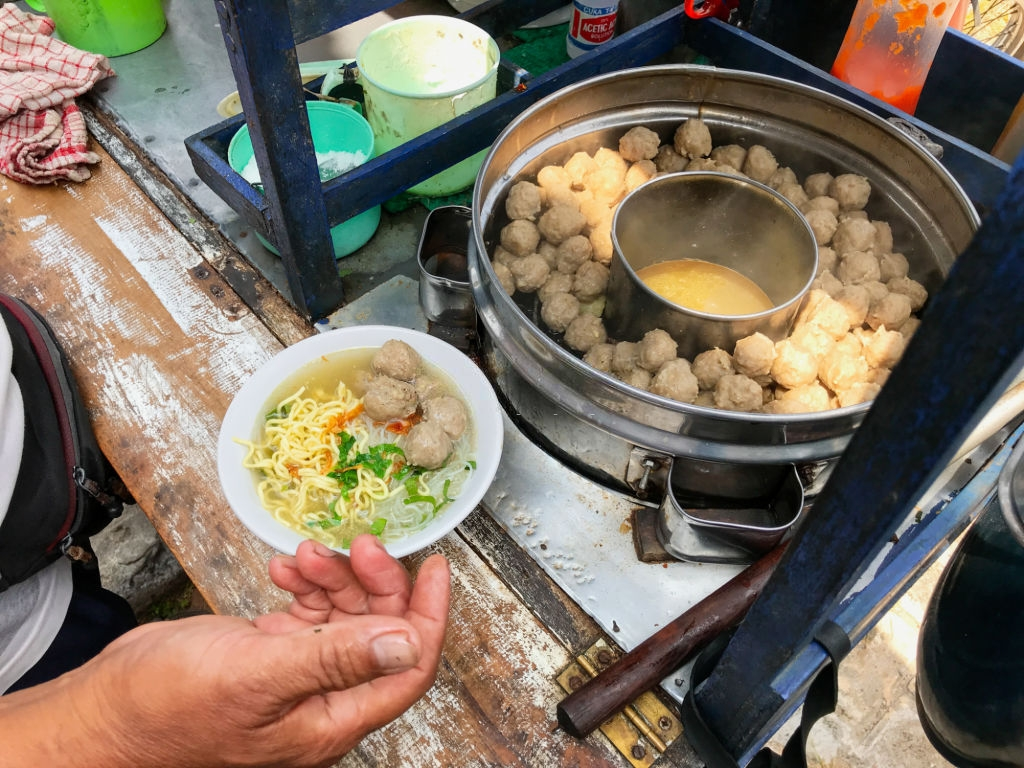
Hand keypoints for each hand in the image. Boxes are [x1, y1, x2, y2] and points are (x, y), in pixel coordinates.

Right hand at [2, 535, 449, 767]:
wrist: (107, 712)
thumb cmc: (168, 708)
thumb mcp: (259, 675)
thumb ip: (336, 659)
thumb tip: (407, 643)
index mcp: (331, 717)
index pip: (408, 666)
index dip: (428, 615)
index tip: (436, 567)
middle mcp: (322, 698)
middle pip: (378, 630)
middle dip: (373, 582)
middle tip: (357, 543)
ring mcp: (297, 675)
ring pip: (343, 616)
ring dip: (333, 576)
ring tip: (307, 553)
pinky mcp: (270, 653)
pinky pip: (308, 612)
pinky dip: (304, 584)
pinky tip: (285, 567)